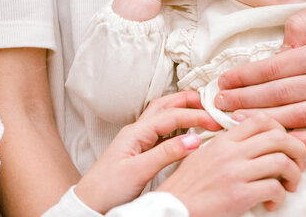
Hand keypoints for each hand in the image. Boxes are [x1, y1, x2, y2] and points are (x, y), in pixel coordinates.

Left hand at [74, 91, 221, 213]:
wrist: (89, 205)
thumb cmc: (107, 189)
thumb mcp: (138, 171)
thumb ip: (166, 153)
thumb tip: (195, 140)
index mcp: (136, 132)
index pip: (172, 115)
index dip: (196, 116)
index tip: (215, 123)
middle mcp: (137, 131)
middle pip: (166, 104)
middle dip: (189, 101)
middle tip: (211, 104)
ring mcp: (138, 139)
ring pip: (163, 114)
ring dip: (182, 108)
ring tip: (202, 111)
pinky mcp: (141, 151)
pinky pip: (163, 129)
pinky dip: (178, 123)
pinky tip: (187, 130)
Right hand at [157, 113, 305, 216]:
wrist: (172, 209)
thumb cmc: (187, 186)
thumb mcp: (203, 154)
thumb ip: (226, 143)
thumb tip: (248, 135)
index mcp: (224, 140)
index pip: (261, 119)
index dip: (280, 129)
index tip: (284, 144)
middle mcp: (232, 152)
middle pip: (279, 137)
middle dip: (296, 150)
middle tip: (297, 164)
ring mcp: (236, 173)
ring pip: (282, 161)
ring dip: (293, 174)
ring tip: (288, 185)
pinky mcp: (240, 195)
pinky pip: (274, 188)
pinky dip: (279, 197)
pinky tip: (271, 203)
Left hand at [216, 1, 305, 149]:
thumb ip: (304, 21)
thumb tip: (281, 47)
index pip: (278, 67)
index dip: (247, 76)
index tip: (225, 81)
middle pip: (284, 94)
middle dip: (247, 101)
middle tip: (220, 106)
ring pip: (302, 118)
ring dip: (267, 121)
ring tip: (240, 122)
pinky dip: (304, 141)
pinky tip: (281, 140)